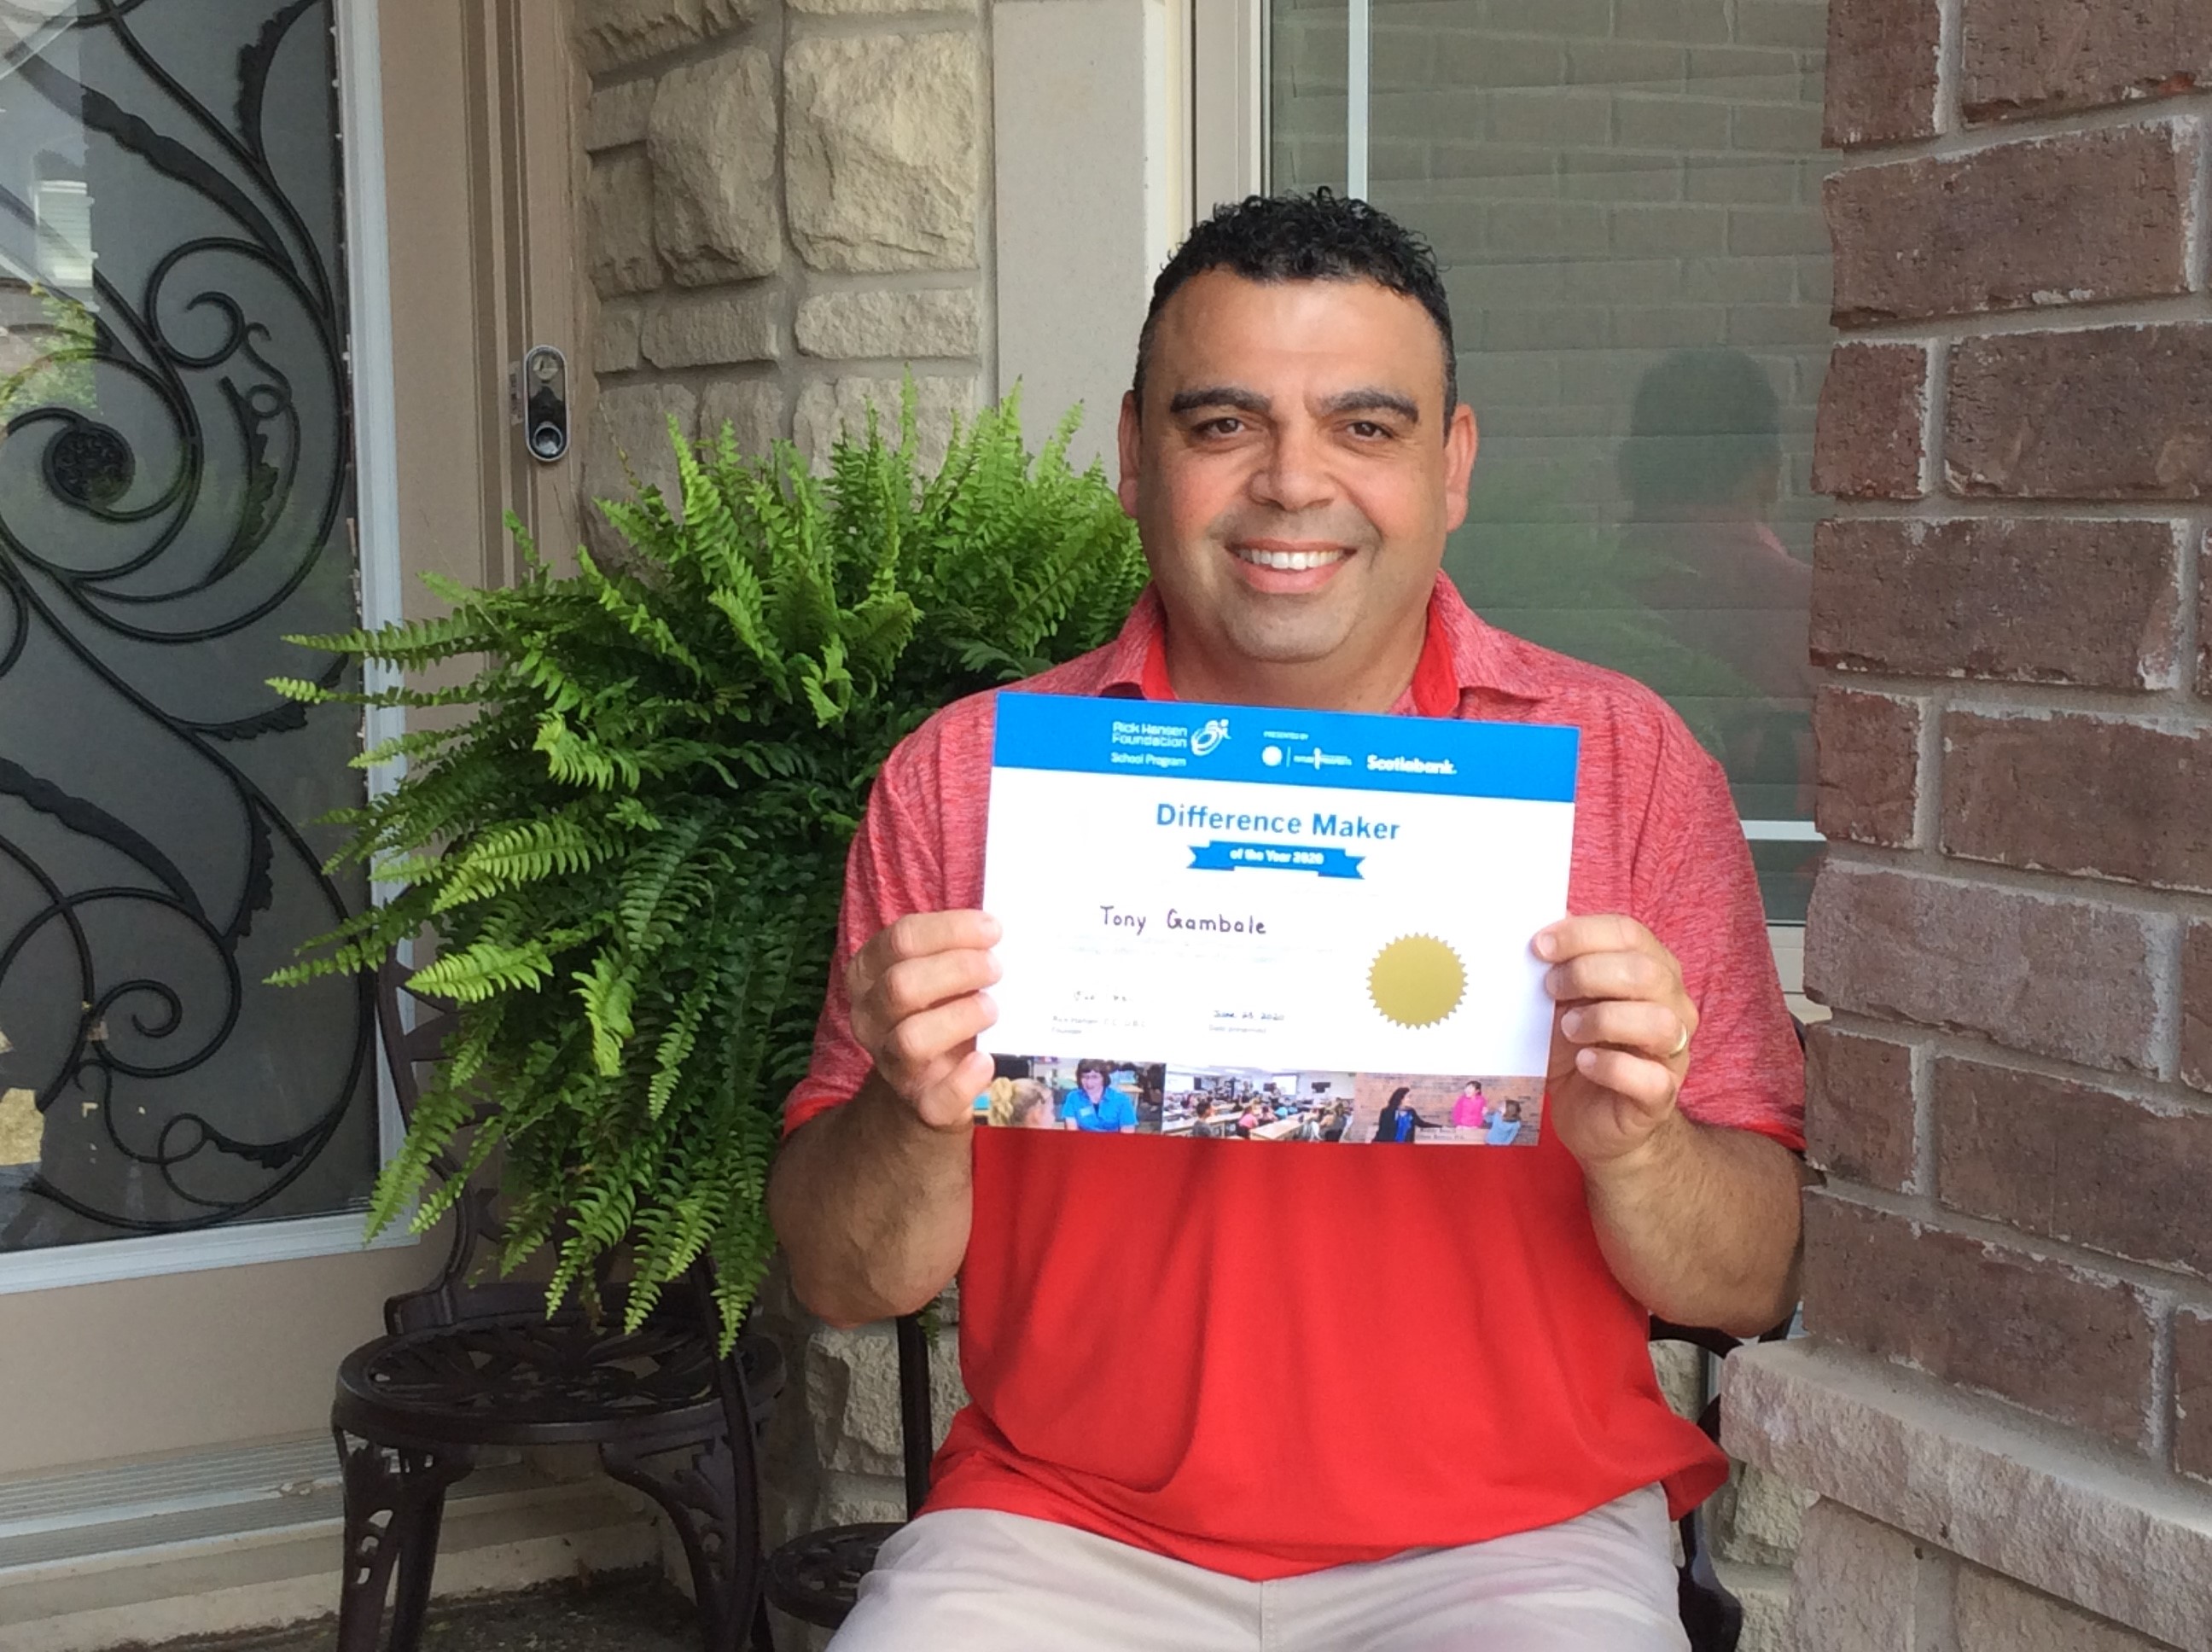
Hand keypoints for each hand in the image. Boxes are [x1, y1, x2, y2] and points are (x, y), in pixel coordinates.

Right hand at [847, 910, 1001, 1130]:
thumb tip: (1003, 928)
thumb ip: (957, 949)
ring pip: (912, 1039)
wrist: (925, 1087)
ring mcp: (892, 1064)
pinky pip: (936, 1098)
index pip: (900, 940)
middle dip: (956, 969)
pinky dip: (964, 1080)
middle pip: (901, 985)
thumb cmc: (939, 1012)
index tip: (992, 929)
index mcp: (869, 975)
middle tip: (996, 968)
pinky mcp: (922, 1104)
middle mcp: (871, 1018)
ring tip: (991, 1008)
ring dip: (959, 1017)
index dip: (950, 930)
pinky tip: (985, 1061)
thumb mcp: (936, 976)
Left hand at [1533, 914, 1695, 1171]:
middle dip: (1588, 973)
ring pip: (1657, 1021)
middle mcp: (1673, 1006)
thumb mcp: (1563, 1003)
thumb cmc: (1579, 1049)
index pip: (1630, 934)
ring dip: (1603, 1019)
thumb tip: (1537, 930)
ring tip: (1569, 1029)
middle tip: (1550, 988)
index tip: (1539, 946)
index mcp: (1652, 971)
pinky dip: (1611, 1066)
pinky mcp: (1661, 1094)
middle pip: (1646, 972)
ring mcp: (1673, 1052)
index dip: (1583, 934)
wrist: (1591, 1117)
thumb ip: (1559, 967)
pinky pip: (1649, 1076)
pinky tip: (1584, 1063)